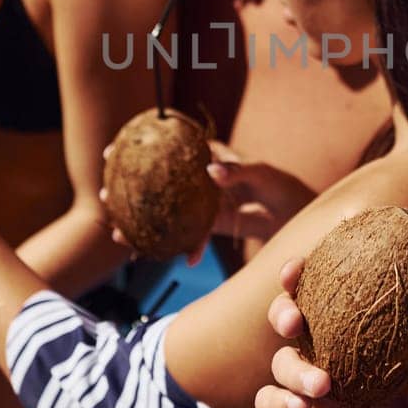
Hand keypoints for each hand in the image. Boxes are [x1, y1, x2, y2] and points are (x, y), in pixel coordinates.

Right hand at [98, 142, 315, 265]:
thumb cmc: (286, 187)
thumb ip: (239, 171)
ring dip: (145, 223)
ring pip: (169, 213)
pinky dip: (188, 248)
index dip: (139, 149)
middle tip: (101, 192)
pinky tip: (182, 259)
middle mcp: (203, 182)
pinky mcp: (218, 228)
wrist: (306, 218)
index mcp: (211, 159)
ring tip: (118, 232)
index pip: (170, 149)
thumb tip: (210, 169)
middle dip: (129, 189)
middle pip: (159, 183)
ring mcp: (207, 206)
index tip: (110, 151)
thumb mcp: (264, 174)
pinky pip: (195, 237)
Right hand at [254, 259, 407, 407]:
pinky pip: (274, 402)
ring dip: (292, 368)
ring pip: (282, 361)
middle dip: (282, 309)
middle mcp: (330, 344)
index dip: (305, 269)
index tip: (301, 265)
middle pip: (287, 314)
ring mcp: (315, 380)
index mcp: (359, 320)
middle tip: (295, 320)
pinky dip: (278, 401)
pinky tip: (301, 407)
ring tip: (323, 385)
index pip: (323, 283)